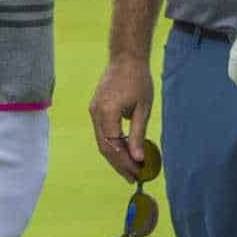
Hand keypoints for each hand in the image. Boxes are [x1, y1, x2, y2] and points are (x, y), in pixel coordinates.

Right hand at [89, 54, 155, 182]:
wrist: (126, 58)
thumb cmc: (138, 80)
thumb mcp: (142, 109)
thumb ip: (138, 134)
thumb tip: (137, 158)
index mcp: (107, 113)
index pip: (113, 146)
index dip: (124, 163)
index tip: (137, 174)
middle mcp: (95, 113)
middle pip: (104, 147)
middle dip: (119, 164)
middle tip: (133, 178)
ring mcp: (93, 111)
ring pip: (102, 142)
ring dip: (115, 156)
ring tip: (130, 169)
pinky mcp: (96, 109)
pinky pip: (102, 133)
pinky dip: (112, 144)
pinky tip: (125, 152)